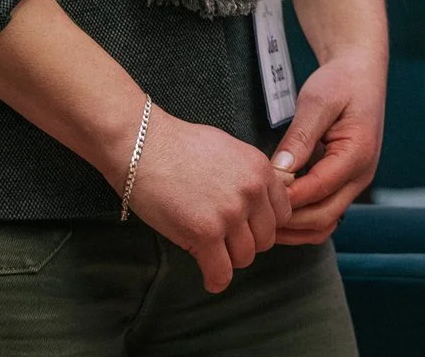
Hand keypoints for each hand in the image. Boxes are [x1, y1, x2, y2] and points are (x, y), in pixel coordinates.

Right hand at [123, 107, 291, 292]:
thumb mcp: (229, 150)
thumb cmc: (178, 145)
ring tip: (211, 252)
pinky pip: (221, 272)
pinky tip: (207, 275)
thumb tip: (259, 201)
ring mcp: (230, 213)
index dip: (262, 223)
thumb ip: (249, 176)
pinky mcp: (204, 233)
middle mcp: (252, 191)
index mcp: (260, 170)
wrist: (142, 144)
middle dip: (246, 242)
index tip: (246, 228)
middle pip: (266, 239)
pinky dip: (215, 279)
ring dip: (228, 259)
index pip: (282, 213)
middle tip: (224, 240)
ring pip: (245, 258)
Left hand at [273, 51, 387, 243]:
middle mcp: (361, 175)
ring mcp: (355, 182)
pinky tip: (277, 211)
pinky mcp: (345, 182)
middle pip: (323, 218)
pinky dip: (302, 219)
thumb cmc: (341, 82)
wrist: (361, 72)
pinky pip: (325, 212)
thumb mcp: (318, 101)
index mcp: (357, 154)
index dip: (286, 198)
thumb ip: (300, 137)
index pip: (317, 190)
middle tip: (252, 216)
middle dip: (288, 222)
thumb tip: (280, 171)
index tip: (255, 196)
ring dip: (295, 228)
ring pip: (325, 223)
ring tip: (262, 221)